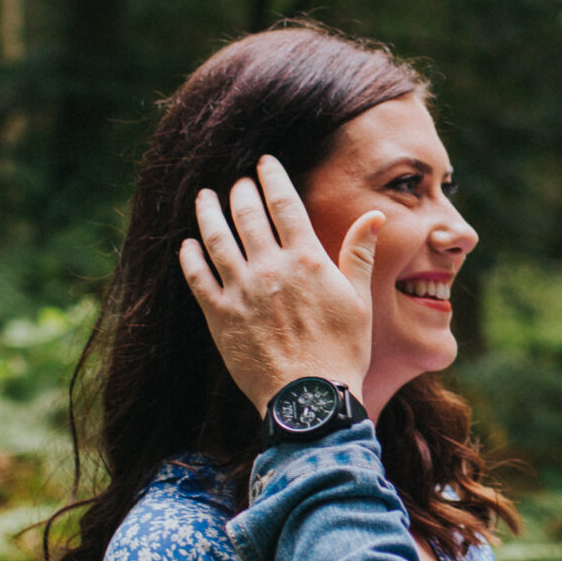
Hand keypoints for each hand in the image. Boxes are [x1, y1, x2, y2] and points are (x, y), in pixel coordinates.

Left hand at [179, 158, 382, 416]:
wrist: (310, 398)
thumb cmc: (342, 351)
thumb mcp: (359, 300)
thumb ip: (359, 254)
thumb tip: (374, 217)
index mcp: (306, 259)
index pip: (284, 203)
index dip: (272, 178)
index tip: (264, 162)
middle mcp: (269, 268)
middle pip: (246, 214)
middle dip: (240, 190)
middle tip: (237, 180)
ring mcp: (241, 291)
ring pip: (217, 239)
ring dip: (209, 213)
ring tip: (205, 197)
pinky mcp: (220, 316)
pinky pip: (198, 278)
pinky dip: (190, 257)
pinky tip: (187, 245)